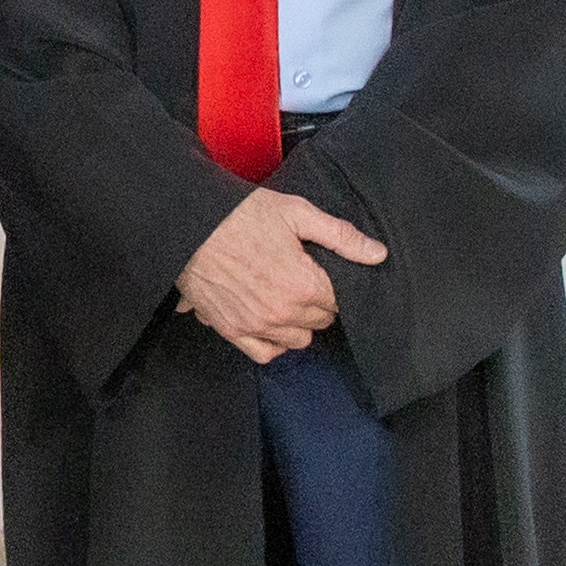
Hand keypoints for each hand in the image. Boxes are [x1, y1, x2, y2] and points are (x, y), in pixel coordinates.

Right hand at [175, 189, 387, 364]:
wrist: (186, 223)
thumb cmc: (240, 214)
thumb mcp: (295, 213)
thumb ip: (340, 236)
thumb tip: (379, 255)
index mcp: (304, 285)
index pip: (339, 302)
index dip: (331, 284)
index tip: (319, 270)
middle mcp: (283, 313)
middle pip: (321, 321)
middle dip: (318, 303)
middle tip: (301, 279)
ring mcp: (256, 325)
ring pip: (298, 340)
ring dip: (298, 323)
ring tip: (285, 298)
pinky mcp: (231, 330)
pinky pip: (265, 353)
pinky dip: (272, 343)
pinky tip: (270, 322)